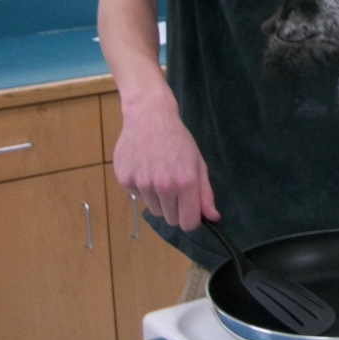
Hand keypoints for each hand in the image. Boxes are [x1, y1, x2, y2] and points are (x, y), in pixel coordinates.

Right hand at [112, 89, 218, 230]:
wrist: (149, 116)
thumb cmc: (178, 139)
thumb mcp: (197, 163)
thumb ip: (205, 193)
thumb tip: (212, 218)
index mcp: (185, 182)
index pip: (188, 223)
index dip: (190, 219)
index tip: (189, 210)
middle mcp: (163, 186)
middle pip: (170, 219)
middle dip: (175, 208)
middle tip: (174, 186)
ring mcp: (142, 184)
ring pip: (154, 209)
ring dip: (158, 198)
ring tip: (158, 173)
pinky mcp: (125, 180)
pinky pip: (138, 196)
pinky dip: (142, 188)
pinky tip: (144, 167)